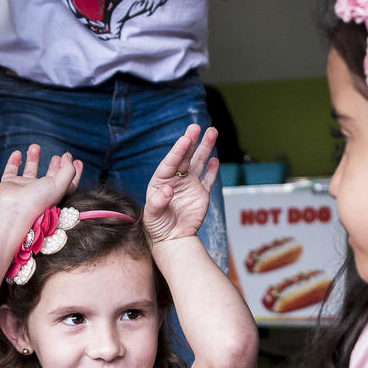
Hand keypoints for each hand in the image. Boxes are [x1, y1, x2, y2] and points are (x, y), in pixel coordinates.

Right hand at [0, 145, 83, 225]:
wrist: (12, 211)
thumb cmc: (37, 201)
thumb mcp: (60, 185)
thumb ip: (68, 170)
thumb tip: (68, 156)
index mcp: (54, 195)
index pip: (68, 183)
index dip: (74, 172)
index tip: (78, 161)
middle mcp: (39, 192)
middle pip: (49, 177)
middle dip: (55, 166)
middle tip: (58, 157)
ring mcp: (24, 188)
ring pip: (30, 171)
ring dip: (33, 159)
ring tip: (36, 146)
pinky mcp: (9, 184)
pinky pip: (11, 171)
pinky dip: (14, 162)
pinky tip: (18, 153)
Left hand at [143, 124, 218, 245]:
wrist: (171, 241)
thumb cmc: (157, 228)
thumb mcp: (152, 216)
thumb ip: (157, 202)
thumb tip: (167, 189)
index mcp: (161, 181)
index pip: (170, 163)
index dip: (177, 151)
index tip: (185, 139)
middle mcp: (176, 180)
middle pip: (185, 158)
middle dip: (191, 142)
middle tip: (196, 127)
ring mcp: (189, 186)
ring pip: (199, 163)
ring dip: (205, 148)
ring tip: (212, 131)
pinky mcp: (201, 195)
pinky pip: (208, 179)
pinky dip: (212, 170)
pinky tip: (215, 159)